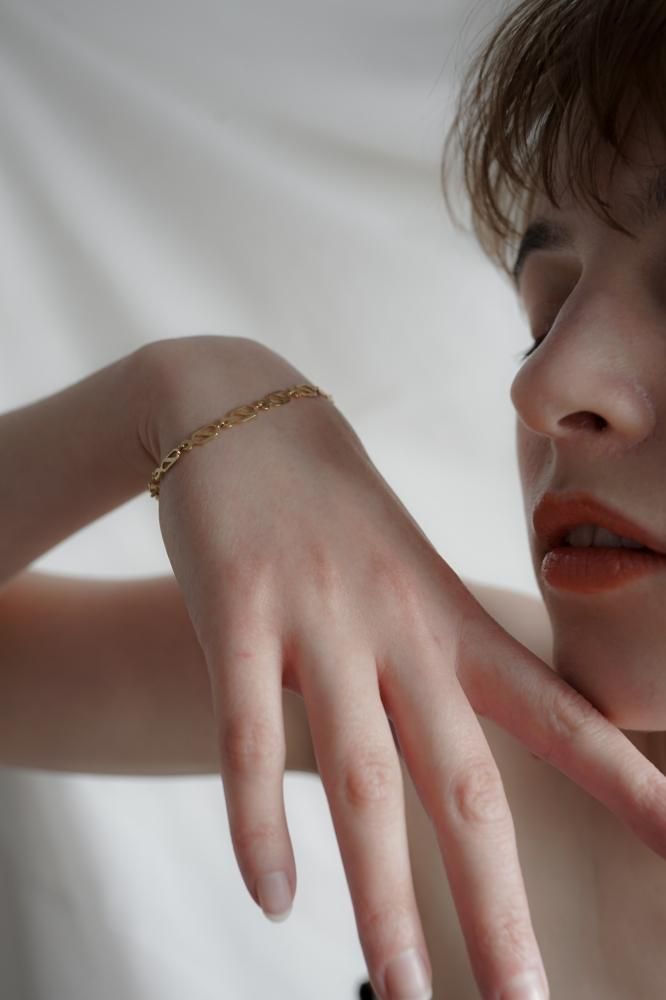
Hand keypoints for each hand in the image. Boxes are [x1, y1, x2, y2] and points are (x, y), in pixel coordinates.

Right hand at [142, 334, 665, 999]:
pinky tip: (275, 901)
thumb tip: (467, 744)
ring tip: (405, 991)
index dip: (624, 778)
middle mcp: (397, 628)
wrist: (238, 410)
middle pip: (462, 781)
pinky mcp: (235, 613)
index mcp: (447, 619)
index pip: (554, 711)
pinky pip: (248, 736)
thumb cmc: (330, 510)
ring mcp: (318, 621)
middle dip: (497, 900)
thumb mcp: (403, 573)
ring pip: (361, 777)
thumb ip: (437, 655)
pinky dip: (261, 822)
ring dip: (383, 896)